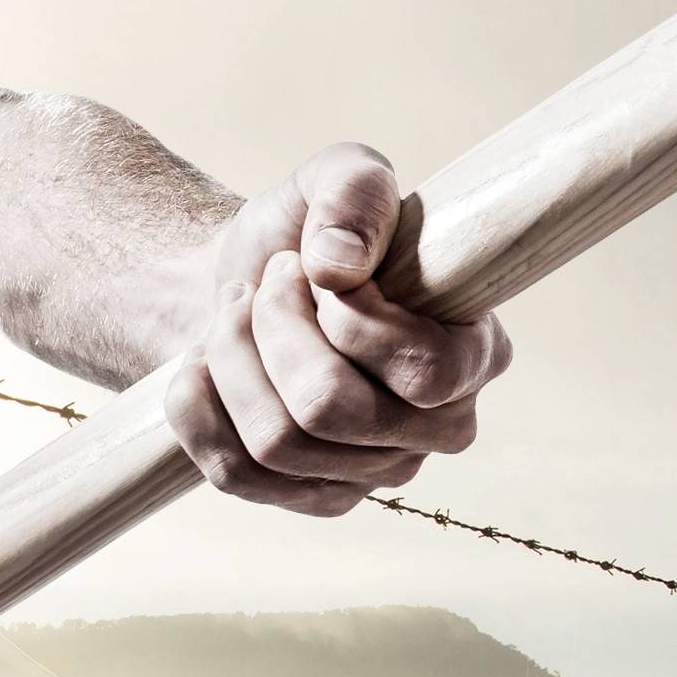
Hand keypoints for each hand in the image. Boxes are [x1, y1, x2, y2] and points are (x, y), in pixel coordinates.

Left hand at [164, 142, 512, 515]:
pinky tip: (202, 362)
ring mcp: (376, 473)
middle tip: (265, 282)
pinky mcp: (312, 498)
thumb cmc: (309, 233)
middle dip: (273, 329)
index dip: (349, 318)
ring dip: (233, 358)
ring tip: (232, 312)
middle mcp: (440, 427)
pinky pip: (236, 474)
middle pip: (334, 411)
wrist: (245, 283)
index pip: (425, 372)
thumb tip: (337, 264)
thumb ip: (354, 193)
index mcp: (477, 353)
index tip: (315, 266)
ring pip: (279, 442)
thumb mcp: (336, 178)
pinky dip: (199, 405)